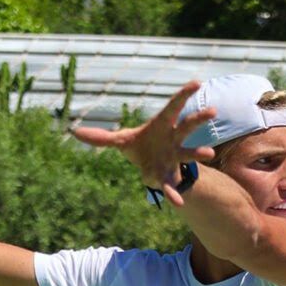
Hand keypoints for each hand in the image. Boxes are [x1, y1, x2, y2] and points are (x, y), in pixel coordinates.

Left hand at [69, 81, 216, 207]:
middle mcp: (173, 139)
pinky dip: (174, 194)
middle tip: (211, 110)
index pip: (174, 106)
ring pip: (189, 153)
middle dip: (198, 118)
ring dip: (198, 153)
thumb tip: (74, 131)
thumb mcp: (120, 140)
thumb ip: (101, 137)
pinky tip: (177, 203)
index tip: (196, 82)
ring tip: (208, 153)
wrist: (147, 169)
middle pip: (187, 126)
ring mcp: (174, 157)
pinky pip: (172, 185)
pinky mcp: (168, 176)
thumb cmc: (139, 147)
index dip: (183, 94)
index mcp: (163, 125)